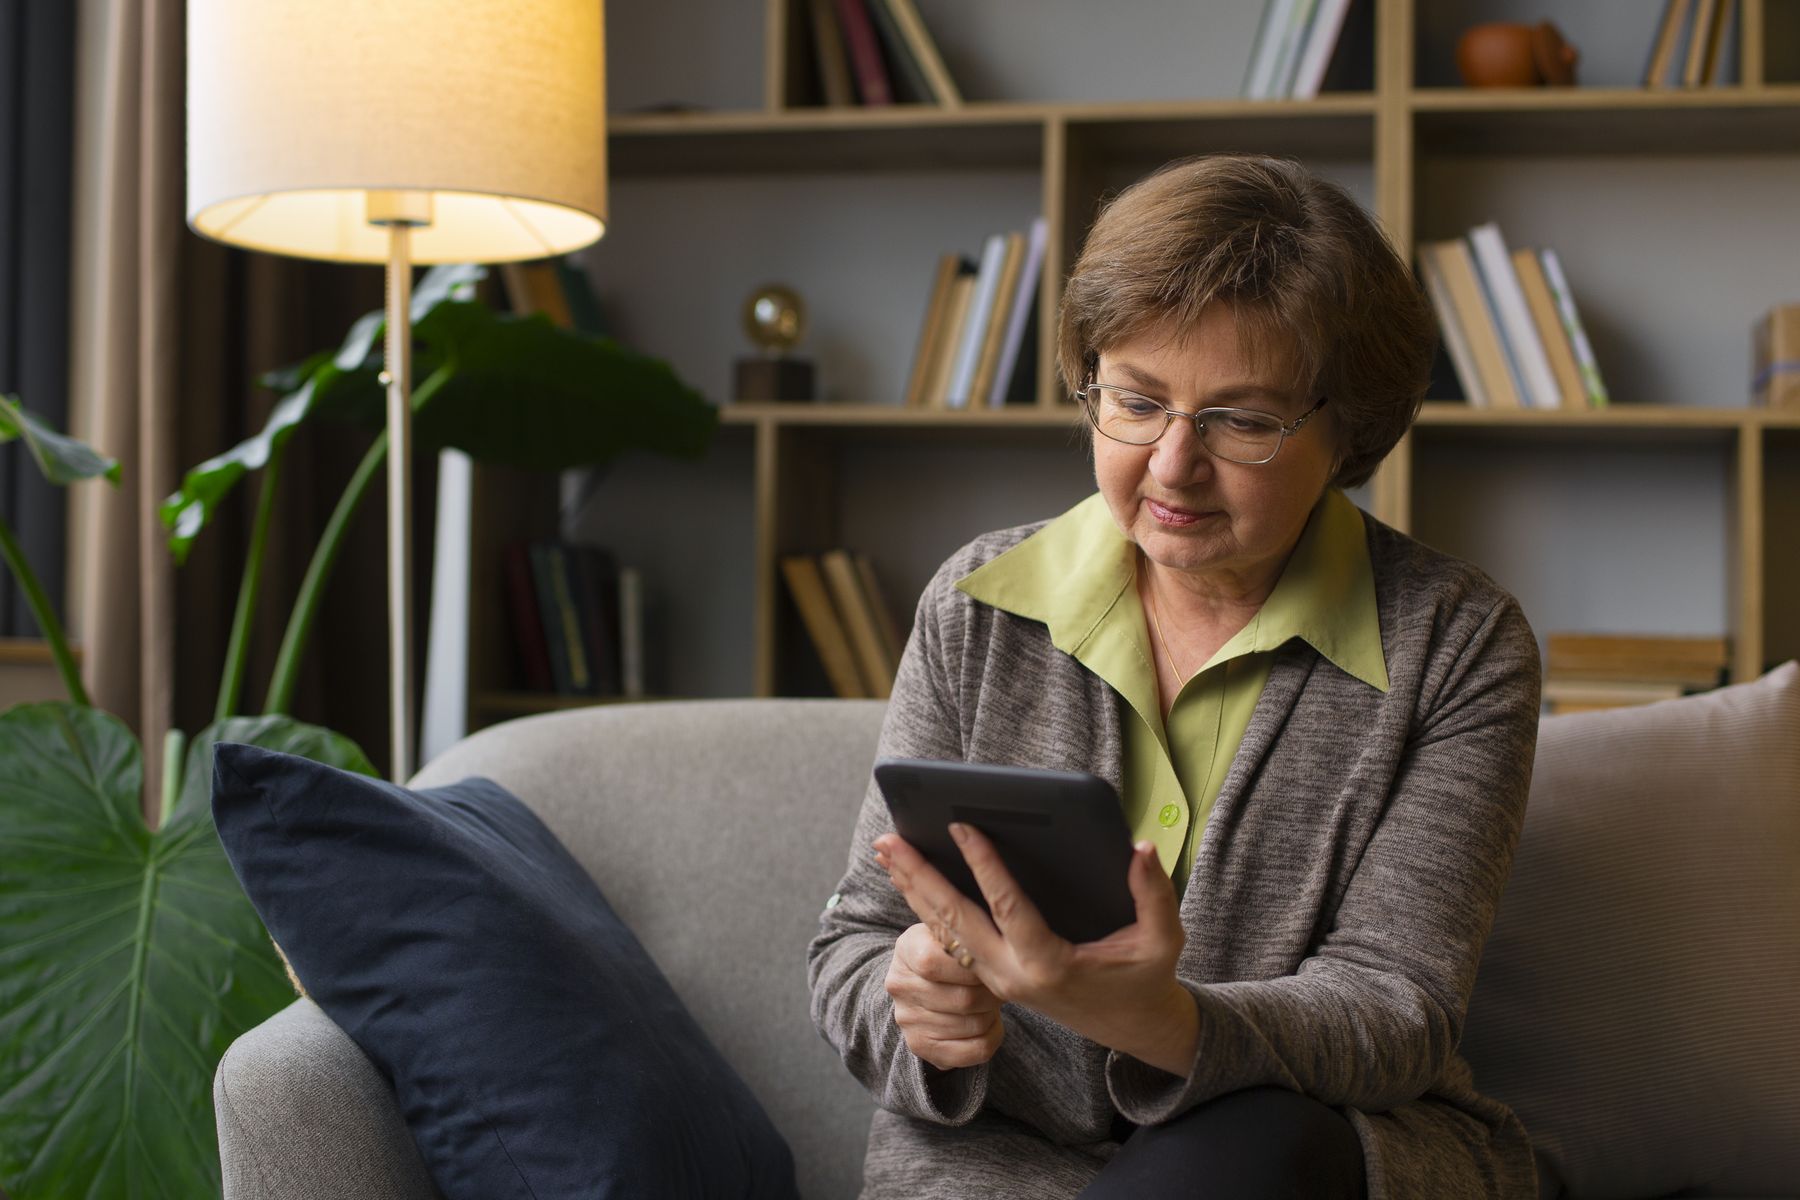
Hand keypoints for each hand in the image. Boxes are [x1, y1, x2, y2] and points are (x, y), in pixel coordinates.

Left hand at [873, 824, 1197, 1076]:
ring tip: (885, 850)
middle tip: (889, 839)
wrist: (1131, 1026)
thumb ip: (1154, 894)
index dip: (984, 866)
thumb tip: (1141, 848)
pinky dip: (925, 907)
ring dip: (912, 889)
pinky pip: (950, 939)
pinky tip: (907, 877)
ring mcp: (996, 979)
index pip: (1007, 908)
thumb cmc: (1146, 978)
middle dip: (919, 877)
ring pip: (943, 931)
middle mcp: (1012, 975)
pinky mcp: (991, 977)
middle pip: (954, 921)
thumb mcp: (1162, 940)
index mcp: (1049, 965)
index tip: (961, 826)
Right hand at [883, 921, 1005, 1070]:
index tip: (992, 963)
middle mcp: (900, 985)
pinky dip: (993, 1037)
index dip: (975, 967)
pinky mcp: (921, 1046)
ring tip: (992, 1002)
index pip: (936, 963)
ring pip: (974, 1025)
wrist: (922, 980)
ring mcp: (908, 1019)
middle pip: (964, 999)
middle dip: (993, 994)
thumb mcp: (952, 932)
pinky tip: (990, 1024)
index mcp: (907, 948)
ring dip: (994, 1014)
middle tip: (1002, 986)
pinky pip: (974, 1050)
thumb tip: (997, 942)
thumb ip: (969, 931)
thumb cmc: (950, 952)